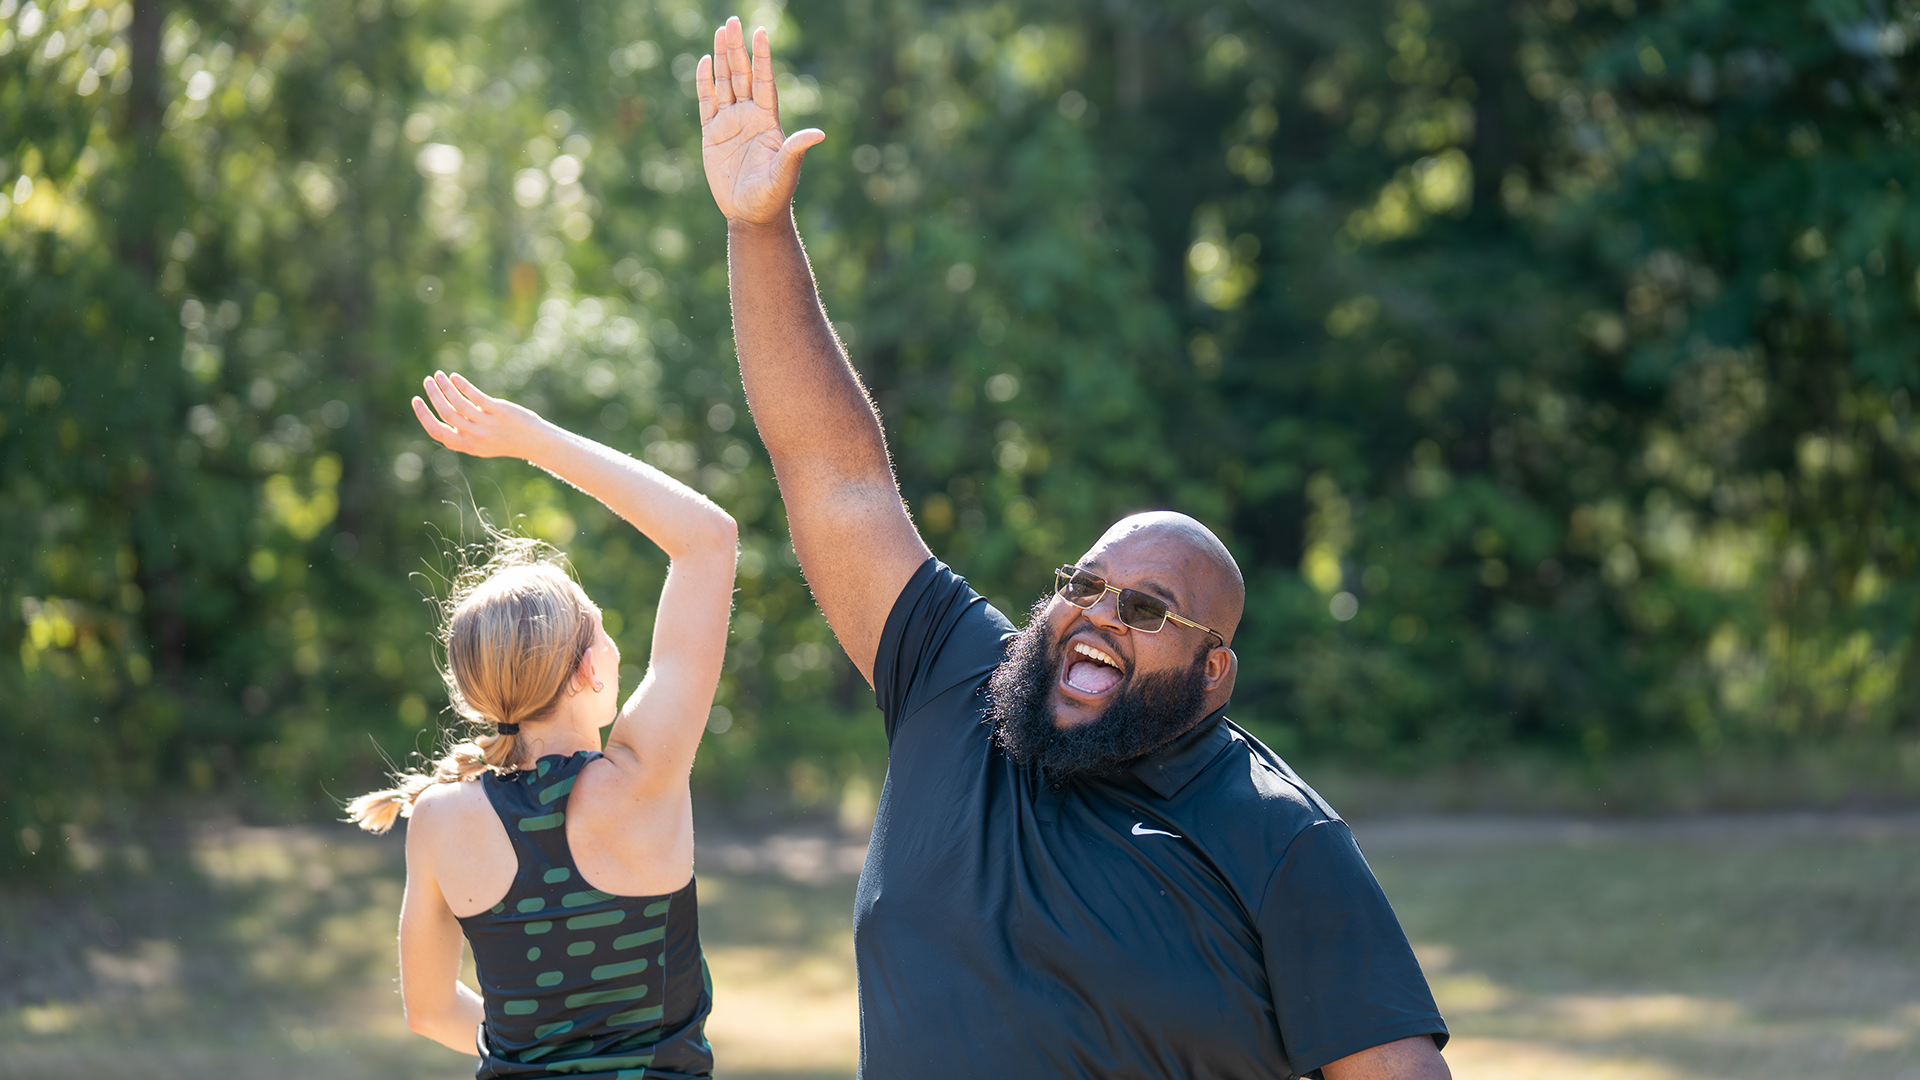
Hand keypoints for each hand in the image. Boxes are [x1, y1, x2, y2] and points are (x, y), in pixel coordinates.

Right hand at [411, 371, 546, 460]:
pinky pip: (475, 396)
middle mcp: (475, 436)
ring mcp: (487, 424)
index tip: (416, 400)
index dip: (424, 415)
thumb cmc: (505, 441)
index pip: (437, 431)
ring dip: (445, 387)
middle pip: (446, 414)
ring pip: (458, 403)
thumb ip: (463, 435)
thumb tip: (443, 419)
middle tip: (427, 381)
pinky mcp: (498, 411)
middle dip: (433, 396)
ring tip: (438, 375)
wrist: (534, 442)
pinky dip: (462, 386)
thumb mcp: (481, 445)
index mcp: (467, 446)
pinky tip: (455, 377)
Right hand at [698, 17, 823, 223]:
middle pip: (742, 75)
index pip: (764, 81)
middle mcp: (749, 116)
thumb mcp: (785, 172)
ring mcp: (730, 123)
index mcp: (767, 121)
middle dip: (737, 49)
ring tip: (720, 32)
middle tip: (733, 22)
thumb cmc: (773, 195)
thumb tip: (818, 134)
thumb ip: (795, 150)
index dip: (762, 57)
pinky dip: (705, 83)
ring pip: (725, 83)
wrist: (752, 214)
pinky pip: (707, 102)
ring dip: (721, 58)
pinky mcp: (712, 134)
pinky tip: (704, 63)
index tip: (760, 32)